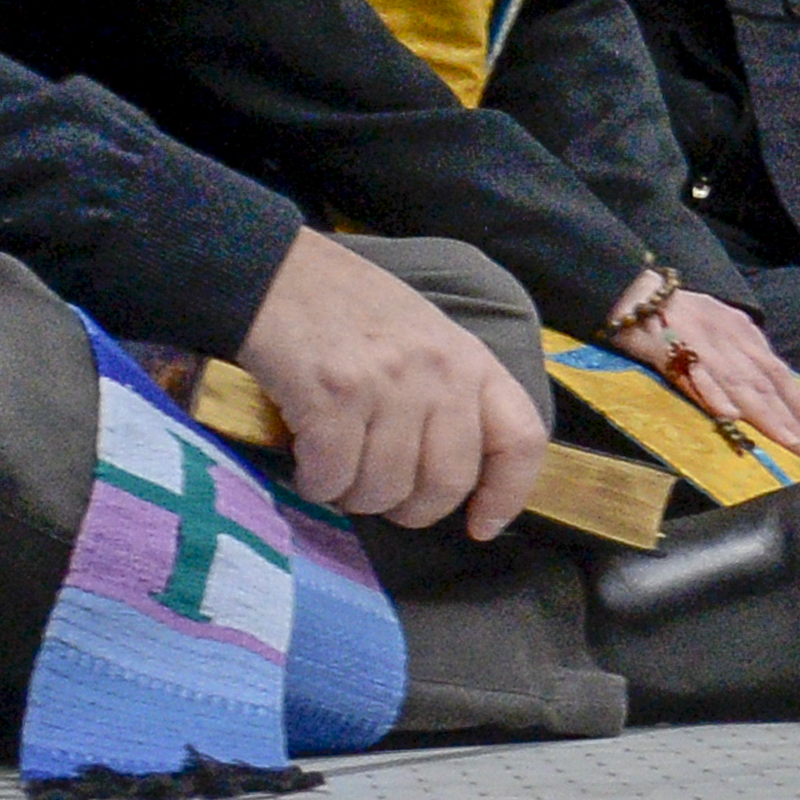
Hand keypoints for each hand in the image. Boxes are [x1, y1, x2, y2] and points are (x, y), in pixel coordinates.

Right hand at [235, 229, 547, 537]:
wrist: (277, 273)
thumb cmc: (351, 310)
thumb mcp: (427, 338)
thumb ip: (450, 395)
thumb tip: (454, 478)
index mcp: (472, 361)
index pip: (522, 439)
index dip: (507, 495)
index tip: (481, 526)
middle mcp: (439, 373)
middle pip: (446, 483)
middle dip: (410, 509)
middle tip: (379, 495)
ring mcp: (388, 384)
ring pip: (384, 490)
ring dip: (353, 496)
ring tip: (336, 469)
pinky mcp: (332, 396)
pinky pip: (332, 478)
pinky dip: (315, 484)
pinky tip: (306, 462)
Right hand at [621, 289, 799, 462]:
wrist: (640, 297)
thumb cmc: (684, 315)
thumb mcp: (725, 326)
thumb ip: (745, 354)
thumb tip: (771, 382)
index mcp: (746, 338)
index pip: (781, 377)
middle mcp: (733, 343)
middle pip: (769, 386)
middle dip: (794, 422)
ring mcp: (706, 348)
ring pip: (742, 386)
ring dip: (767, 416)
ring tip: (789, 442)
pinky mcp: (676, 352)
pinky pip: (697, 376)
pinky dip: (715, 395)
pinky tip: (731, 417)